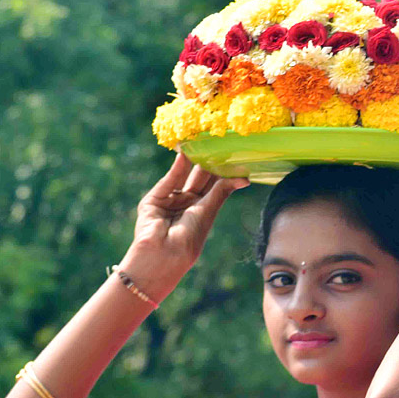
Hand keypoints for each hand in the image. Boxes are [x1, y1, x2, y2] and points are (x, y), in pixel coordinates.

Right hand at [121, 153, 248, 298]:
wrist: (162, 254)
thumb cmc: (189, 238)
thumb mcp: (208, 212)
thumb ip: (221, 191)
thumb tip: (244, 178)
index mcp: (203, 212)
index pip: (216, 187)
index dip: (224, 172)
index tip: (235, 155)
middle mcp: (187, 205)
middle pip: (201, 179)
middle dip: (209, 163)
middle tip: (220, 144)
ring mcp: (170, 201)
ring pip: (185, 177)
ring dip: (193, 161)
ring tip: (204, 143)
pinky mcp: (154, 199)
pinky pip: (169, 179)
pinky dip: (177, 166)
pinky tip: (186, 153)